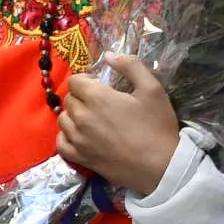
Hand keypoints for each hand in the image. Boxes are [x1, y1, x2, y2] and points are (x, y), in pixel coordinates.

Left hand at [55, 55, 182, 196]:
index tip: (101, 86)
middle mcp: (81, 118)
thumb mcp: (152, 89)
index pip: (75, 81)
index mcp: (96, 97)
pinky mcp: (81, 159)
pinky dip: (67, 136)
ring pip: (63, 120)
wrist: (162, 167)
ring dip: (74, 115)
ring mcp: (79, 140)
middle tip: (100, 103)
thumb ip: (131, 66)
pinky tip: (80, 135)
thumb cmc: (158, 126)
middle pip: (70, 99)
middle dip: (82, 96)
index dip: (87, 80)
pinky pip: (61, 143)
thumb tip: (109, 56)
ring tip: (92, 119)